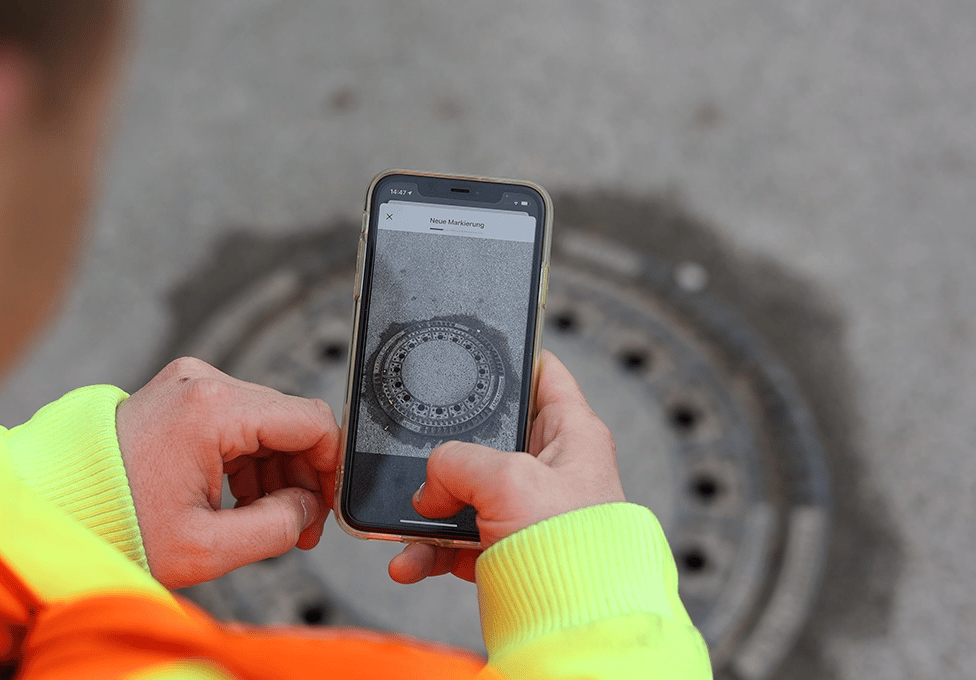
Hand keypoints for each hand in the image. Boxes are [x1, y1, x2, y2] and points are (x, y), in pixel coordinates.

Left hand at [115, 357, 339, 588]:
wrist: (55, 508)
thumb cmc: (115, 525)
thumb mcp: (208, 547)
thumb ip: (278, 527)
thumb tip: (310, 509)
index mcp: (213, 409)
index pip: (312, 421)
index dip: (332, 467)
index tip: (327, 507)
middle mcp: (204, 382)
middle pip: (289, 421)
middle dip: (302, 475)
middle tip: (298, 526)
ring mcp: (189, 383)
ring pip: (265, 422)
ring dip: (275, 470)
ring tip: (263, 519)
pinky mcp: (179, 393)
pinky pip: (236, 421)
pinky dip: (247, 458)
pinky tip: (238, 498)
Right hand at [388, 350, 624, 583]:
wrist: (575, 626)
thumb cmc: (573, 547)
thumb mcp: (508, 480)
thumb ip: (457, 463)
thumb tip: (428, 489)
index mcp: (572, 434)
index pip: (543, 374)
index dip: (511, 356)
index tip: (474, 350)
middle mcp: (551, 468)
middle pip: (487, 438)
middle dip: (445, 451)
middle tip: (416, 453)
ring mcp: (526, 511)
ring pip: (463, 494)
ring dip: (425, 511)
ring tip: (401, 525)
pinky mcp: (504, 550)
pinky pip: (455, 541)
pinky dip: (427, 551)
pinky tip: (409, 561)